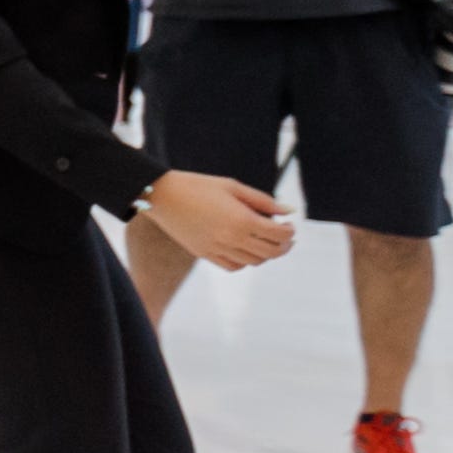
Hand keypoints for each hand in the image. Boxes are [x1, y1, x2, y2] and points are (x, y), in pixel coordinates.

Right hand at [142, 168, 295, 269]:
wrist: (162, 195)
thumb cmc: (199, 186)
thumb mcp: (233, 186)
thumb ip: (262, 200)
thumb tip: (289, 210)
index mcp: (242, 219)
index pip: (279, 234)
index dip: (289, 231)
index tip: (288, 224)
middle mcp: (233, 238)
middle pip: (271, 252)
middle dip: (284, 245)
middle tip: (285, 237)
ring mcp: (218, 249)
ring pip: (255, 261)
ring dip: (266, 254)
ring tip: (265, 241)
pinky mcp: (205, 254)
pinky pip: (234, 266)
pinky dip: (245, 261)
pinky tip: (245, 248)